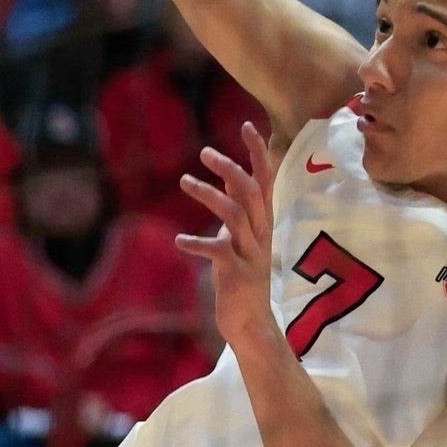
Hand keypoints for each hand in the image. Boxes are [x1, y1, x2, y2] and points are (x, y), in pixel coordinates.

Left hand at [177, 123, 283, 357]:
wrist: (250, 322)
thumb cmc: (242, 275)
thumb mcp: (242, 236)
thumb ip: (239, 208)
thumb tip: (231, 179)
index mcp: (263, 221)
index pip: (266, 179)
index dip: (258, 152)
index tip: (248, 124)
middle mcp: (261, 233)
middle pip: (251, 191)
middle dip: (229, 167)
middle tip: (204, 152)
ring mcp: (251, 253)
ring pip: (235, 214)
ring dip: (209, 194)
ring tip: (184, 181)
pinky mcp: (237, 273)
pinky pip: (218, 250)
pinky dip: (198, 242)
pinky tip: (180, 240)